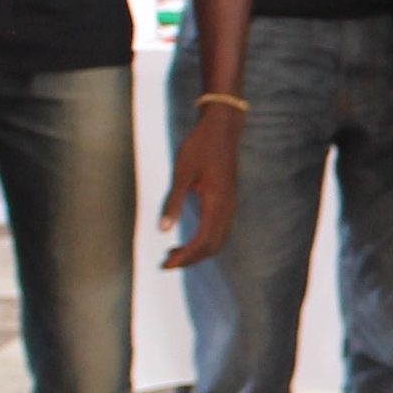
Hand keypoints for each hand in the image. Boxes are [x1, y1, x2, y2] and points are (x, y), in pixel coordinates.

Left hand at [161, 100, 240, 269]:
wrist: (222, 128)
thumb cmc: (200, 147)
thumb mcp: (182, 173)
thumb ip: (173, 202)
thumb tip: (163, 229)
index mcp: (216, 203)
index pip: (202, 241)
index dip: (184, 257)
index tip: (166, 264)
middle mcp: (226, 208)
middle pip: (212, 246)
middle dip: (190, 259)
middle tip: (166, 263)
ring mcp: (230, 205)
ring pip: (218, 240)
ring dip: (197, 252)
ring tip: (174, 253)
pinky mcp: (228, 201)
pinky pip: (219, 230)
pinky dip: (204, 241)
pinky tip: (189, 239)